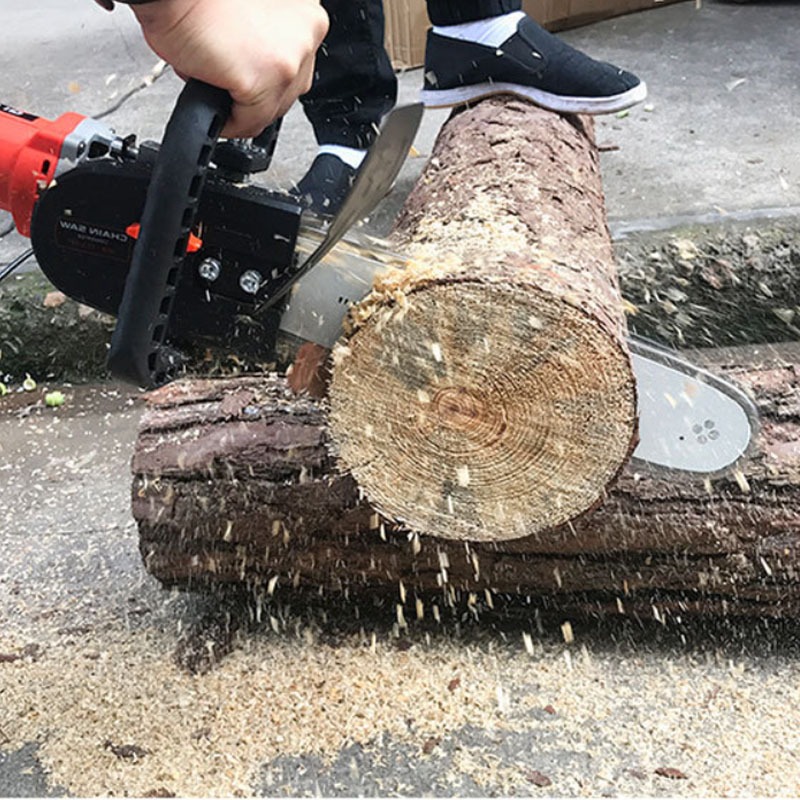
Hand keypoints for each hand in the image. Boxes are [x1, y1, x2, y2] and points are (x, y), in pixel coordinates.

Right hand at [130, 0, 327, 136]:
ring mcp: (290, 58)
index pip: (297, 63)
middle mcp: (307, 32)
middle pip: (290, 89)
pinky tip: (215, 111)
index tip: (251, 82)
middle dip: (259, 95)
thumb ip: (264, 42)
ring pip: (273, 108)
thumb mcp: (251, 13)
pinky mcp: (266, 79)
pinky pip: (250, 122)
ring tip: (221, 95)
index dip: (269, 78)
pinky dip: (230, 124)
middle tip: (232, 90)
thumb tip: (255, 72)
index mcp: (305, 13)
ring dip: (245, 108)